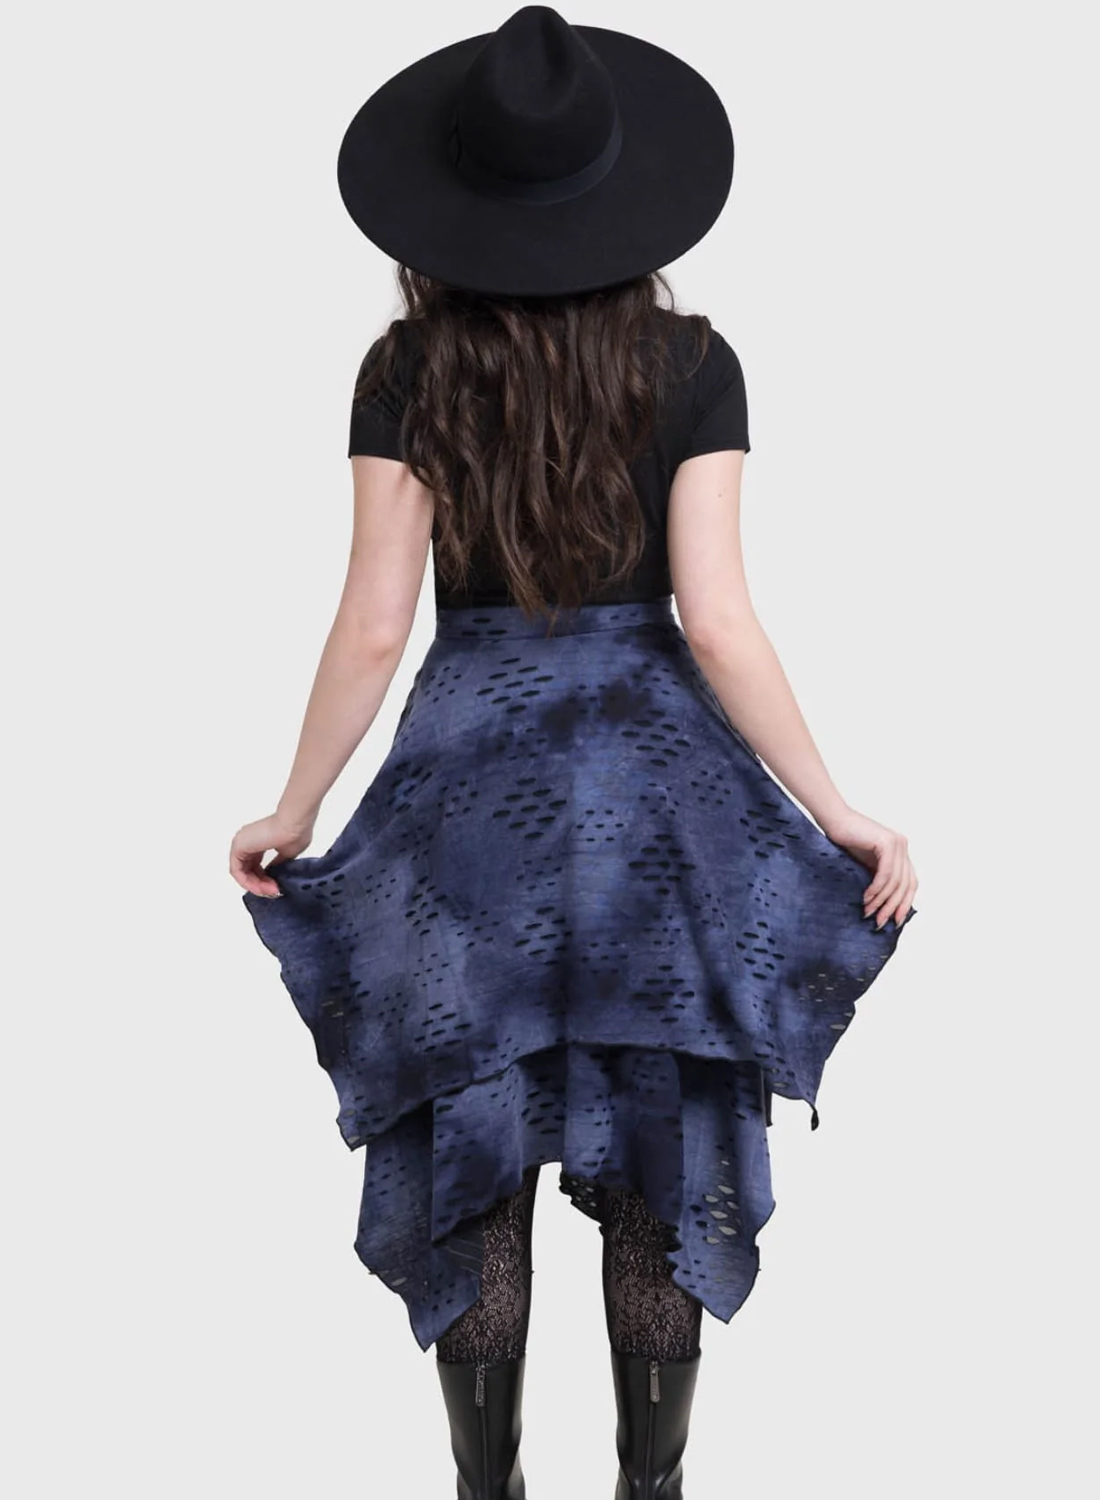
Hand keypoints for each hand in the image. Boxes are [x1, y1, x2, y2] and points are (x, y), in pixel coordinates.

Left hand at [230, 812, 314, 897]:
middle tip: (274, 891)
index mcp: (259, 839)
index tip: (276, 886)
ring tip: (271, 890)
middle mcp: (248, 840)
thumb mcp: (287, 854)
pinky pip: (237, 871)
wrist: (294, 823)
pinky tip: (261, 887)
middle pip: (247, 870)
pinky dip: (247, 882)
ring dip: (255, 886)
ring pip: (241, 872)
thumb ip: (277, 864)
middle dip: (260, 884)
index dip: (264, 879)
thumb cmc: (296, 832)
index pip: (255, 865)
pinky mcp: (238, 847)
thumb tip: (273, 875)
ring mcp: (241, 843)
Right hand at [818, 806, 917, 928]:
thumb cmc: (845, 841)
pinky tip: (866, 897)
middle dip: (893, 906)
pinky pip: (886, 874)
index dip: (904, 904)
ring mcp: (897, 843)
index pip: (910, 883)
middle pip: (906, 885)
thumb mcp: (867, 864)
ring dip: (882, 900)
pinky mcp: (887, 843)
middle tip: (880, 922)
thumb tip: (885, 907)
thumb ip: (880, 879)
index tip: (895, 921)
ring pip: (896, 882)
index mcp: (900, 852)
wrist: (833, 820)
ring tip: (868, 911)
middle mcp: (902, 846)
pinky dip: (877, 889)